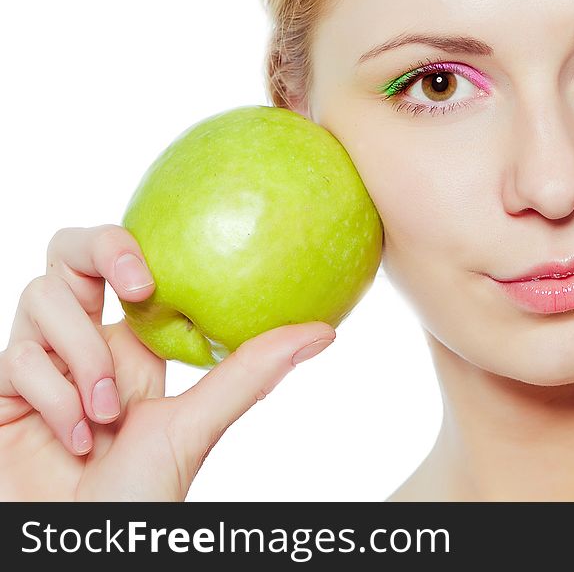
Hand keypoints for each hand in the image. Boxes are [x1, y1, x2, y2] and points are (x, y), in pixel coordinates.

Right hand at [0, 224, 334, 499]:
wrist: (78, 549)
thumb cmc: (141, 496)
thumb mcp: (199, 424)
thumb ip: (251, 372)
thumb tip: (326, 331)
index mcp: (133, 343)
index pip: (121, 261)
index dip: (128, 247)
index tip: (152, 280)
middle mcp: (85, 343)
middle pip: (68, 255)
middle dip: (96, 252)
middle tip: (137, 287)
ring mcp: (42, 365)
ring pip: (40, 300)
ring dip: (83, 357)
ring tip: (108, 416)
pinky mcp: (5, 391)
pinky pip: (16, 358)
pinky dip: (55, 398)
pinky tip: (77, 440)